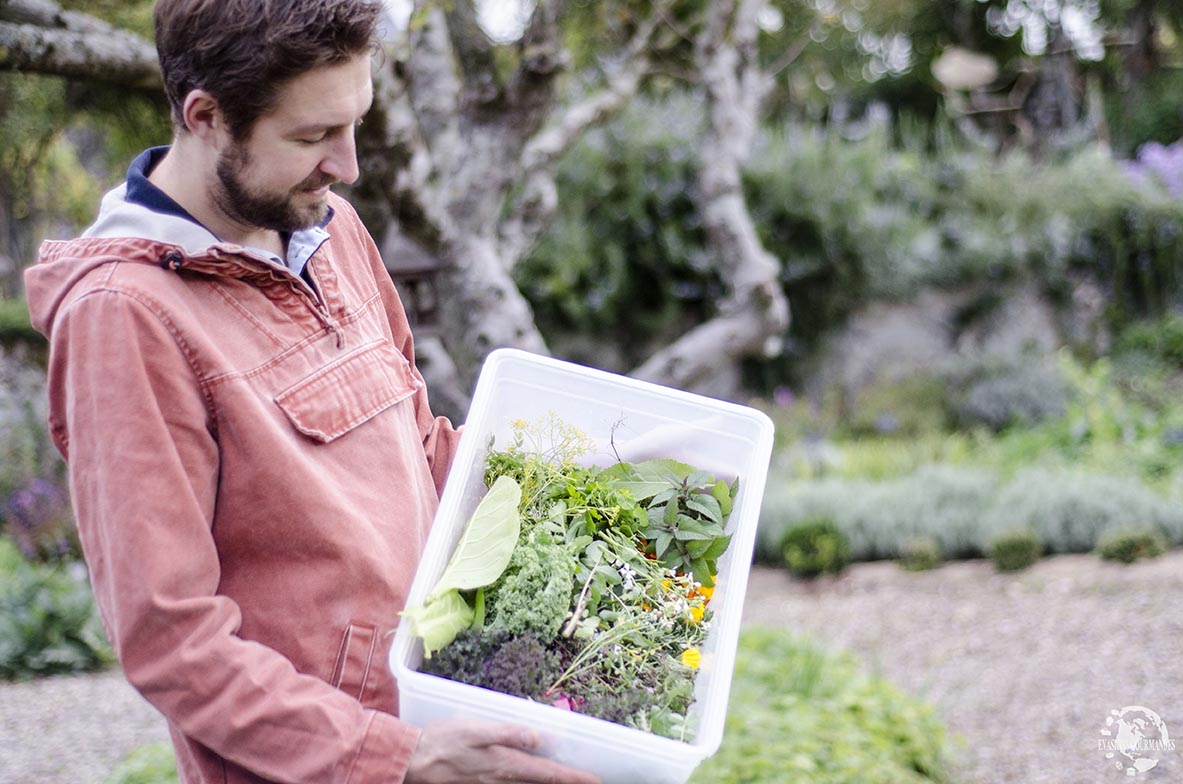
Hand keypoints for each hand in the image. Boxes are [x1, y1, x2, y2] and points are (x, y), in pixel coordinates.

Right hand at [405, 718, 601, 783]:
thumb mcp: (475, 729)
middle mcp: (503, 780)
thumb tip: (537, 737)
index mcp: (506, 765)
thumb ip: (506, 732)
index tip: (595, 780)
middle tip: (591, 783)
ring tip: (567, 783)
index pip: (548, 774)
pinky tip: (532, 783)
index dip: (573, 778)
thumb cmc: (443, 741)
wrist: (412, 761)